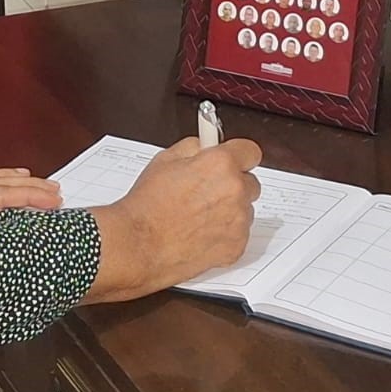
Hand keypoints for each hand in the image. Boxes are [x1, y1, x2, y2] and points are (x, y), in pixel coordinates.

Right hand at [83, 136, 261, 302]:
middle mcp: (235, 190)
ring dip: (230, 210)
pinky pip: (239, 234)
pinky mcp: (236, 246)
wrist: (140, 244)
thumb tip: (207, 145)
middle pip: (250, 182)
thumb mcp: (165, 160)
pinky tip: (200, 232)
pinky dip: (225, 233)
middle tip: (208, 191)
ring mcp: (239, 221)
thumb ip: (194, 148)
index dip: (239, 155)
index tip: (232, 160)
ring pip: (245, 210)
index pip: (250, 151)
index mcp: (220, 164)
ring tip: (198, 215)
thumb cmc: (148, 205)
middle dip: (234, 184)